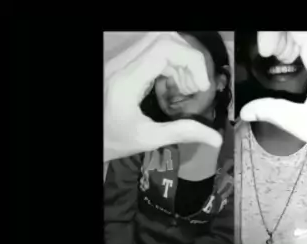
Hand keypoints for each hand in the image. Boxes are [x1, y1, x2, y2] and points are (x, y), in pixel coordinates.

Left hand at [104, 32, 222, 162]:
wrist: (89, 137)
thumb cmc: (113, 141)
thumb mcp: (149, 139)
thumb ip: (183, 133)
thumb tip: (217, 139)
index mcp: (127, 81)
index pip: (164, 48)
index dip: (191, 61)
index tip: (202, 86)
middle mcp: (121, 63)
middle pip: (163, 38)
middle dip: (188, 59)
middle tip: (195, 86)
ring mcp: (119, 61)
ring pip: (157, 42)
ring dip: (179, 61)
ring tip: (185, 89)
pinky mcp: (121, 64)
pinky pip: (150, 51)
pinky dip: (168, 64)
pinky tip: (172, 87)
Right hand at [241, 32, 306, 162]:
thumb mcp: (305, 123)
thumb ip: (272, 111)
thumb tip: (248, 111)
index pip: (291, 23)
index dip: (271, 35)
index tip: (266, 55)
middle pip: (301, 25)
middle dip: (281, 37)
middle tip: (274, 60)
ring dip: (296, 40)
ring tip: (289, 64)